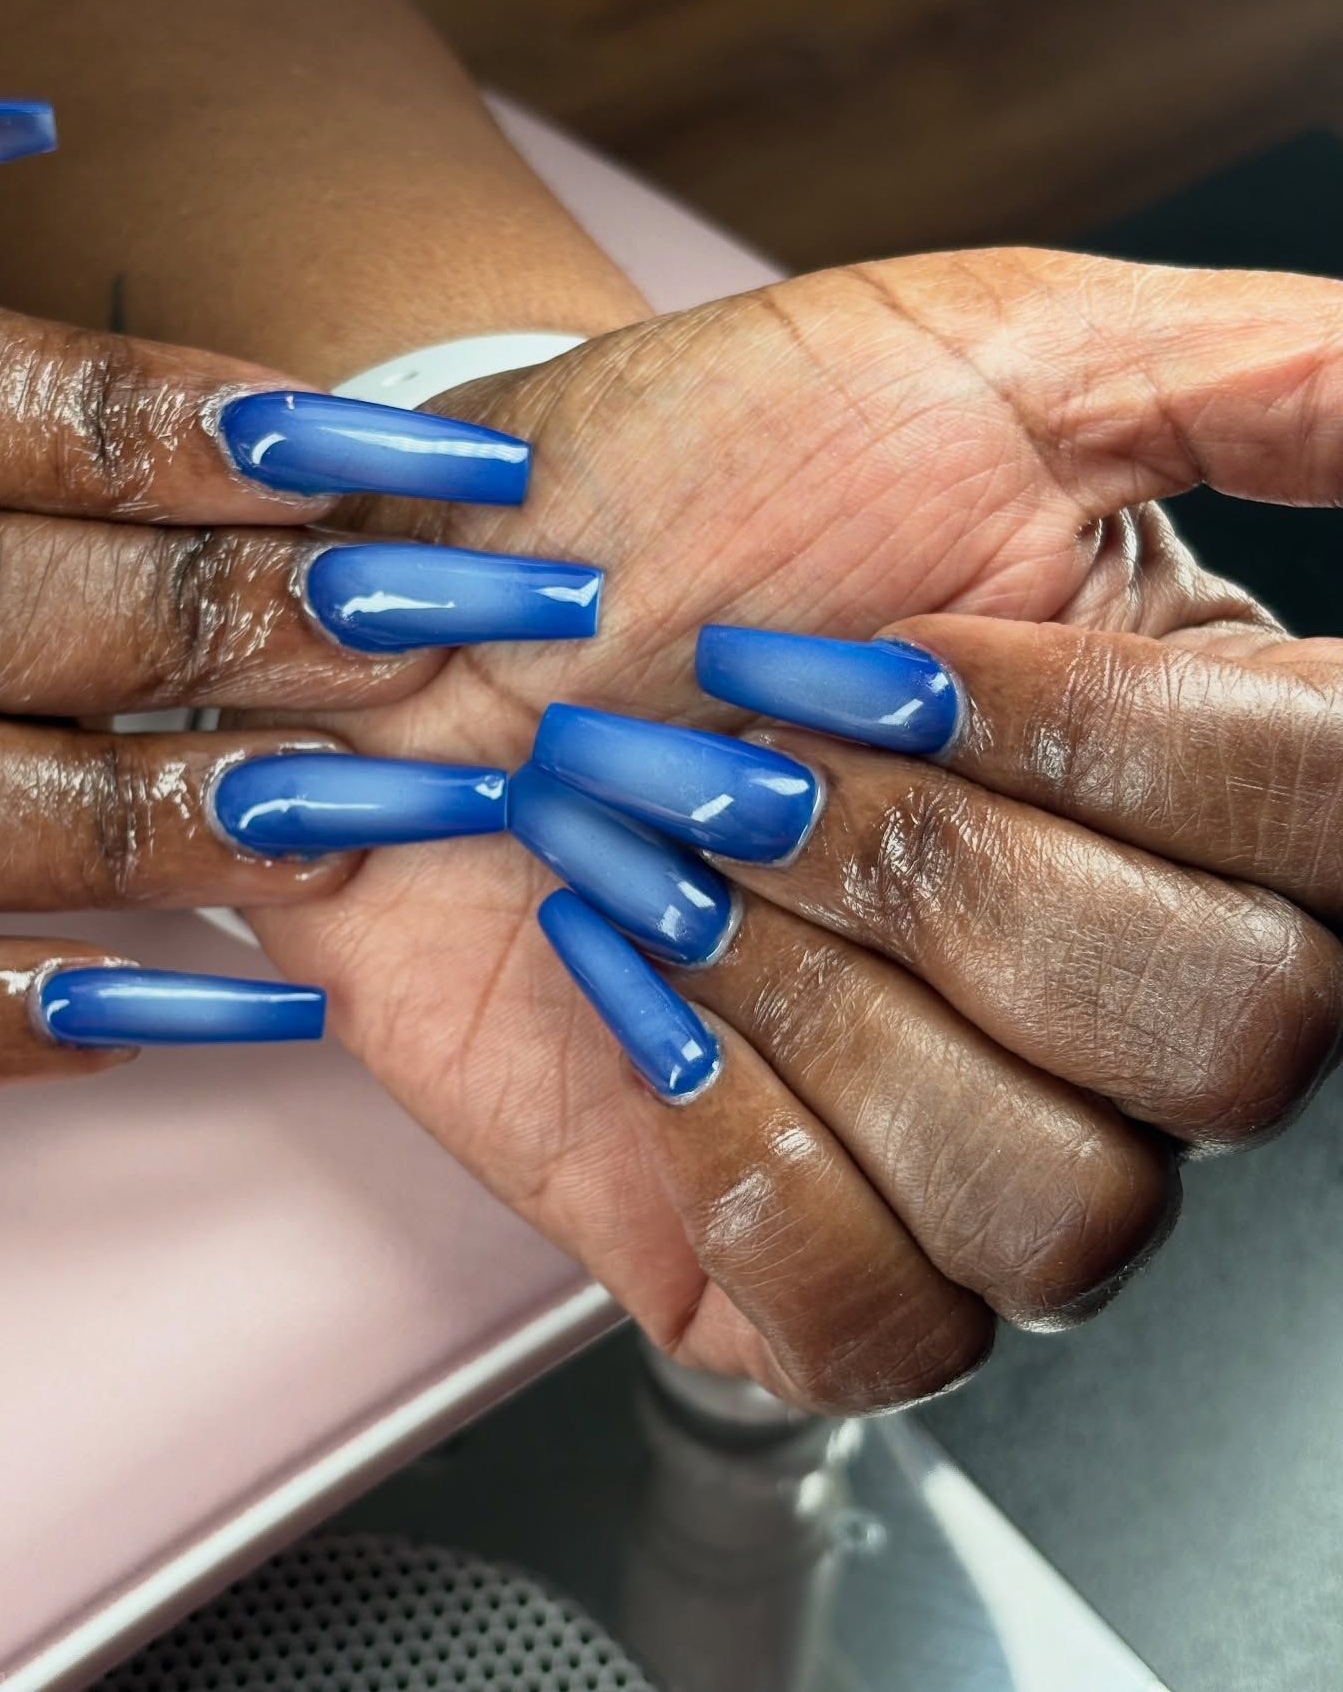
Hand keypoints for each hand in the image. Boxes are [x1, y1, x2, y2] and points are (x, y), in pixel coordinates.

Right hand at [0, 264, 549, 1079]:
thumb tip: (12, 136)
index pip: (24, 416)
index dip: (224, 438)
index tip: (426, 463)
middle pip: (27, 616)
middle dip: (246, 627)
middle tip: (438, 638)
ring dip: (181, 820)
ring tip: (357, 816)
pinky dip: (48, 1016)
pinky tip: (245, 1002)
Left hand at [252, 248, 1342, 1410]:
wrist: (439, 631)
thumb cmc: (689, 493)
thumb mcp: (987, 359)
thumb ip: (1272, 382)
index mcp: (1209, 787)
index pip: (1337, 828)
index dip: (1111, 748)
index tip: (891, 653)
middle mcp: (1129, 993)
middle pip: (1233, 1041)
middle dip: (934, 871)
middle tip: (743, 764)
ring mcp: (980, 1147)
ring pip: (1069, 1212)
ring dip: (825, 1007)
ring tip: (669, 875)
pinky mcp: (809, 1270)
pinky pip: (889, 1332)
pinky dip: (750, 1169)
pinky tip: (654, 1015)